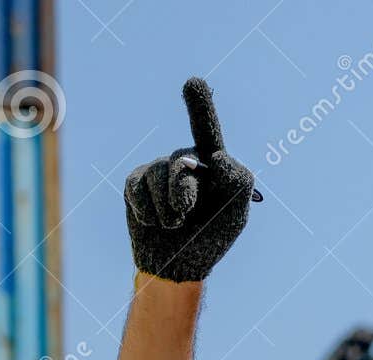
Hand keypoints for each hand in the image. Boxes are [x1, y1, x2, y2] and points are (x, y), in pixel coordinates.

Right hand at [124, 77, 259, 282]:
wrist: (176, 264)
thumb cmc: (210, 239)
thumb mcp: (235, 213)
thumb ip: (236, 180)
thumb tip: (214, 156)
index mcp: (214, 165)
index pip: (207, 131)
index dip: (200, 106)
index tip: (193, 81)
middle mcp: (186, 161)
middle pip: (181, 163)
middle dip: (184, 196)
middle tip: (187, 218)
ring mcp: (158, 169)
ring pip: (159, 177)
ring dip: (169, 210)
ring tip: (175, 224)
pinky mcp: (135, 180)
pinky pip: (137, 187)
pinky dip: (148, 212)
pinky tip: (155, 223)